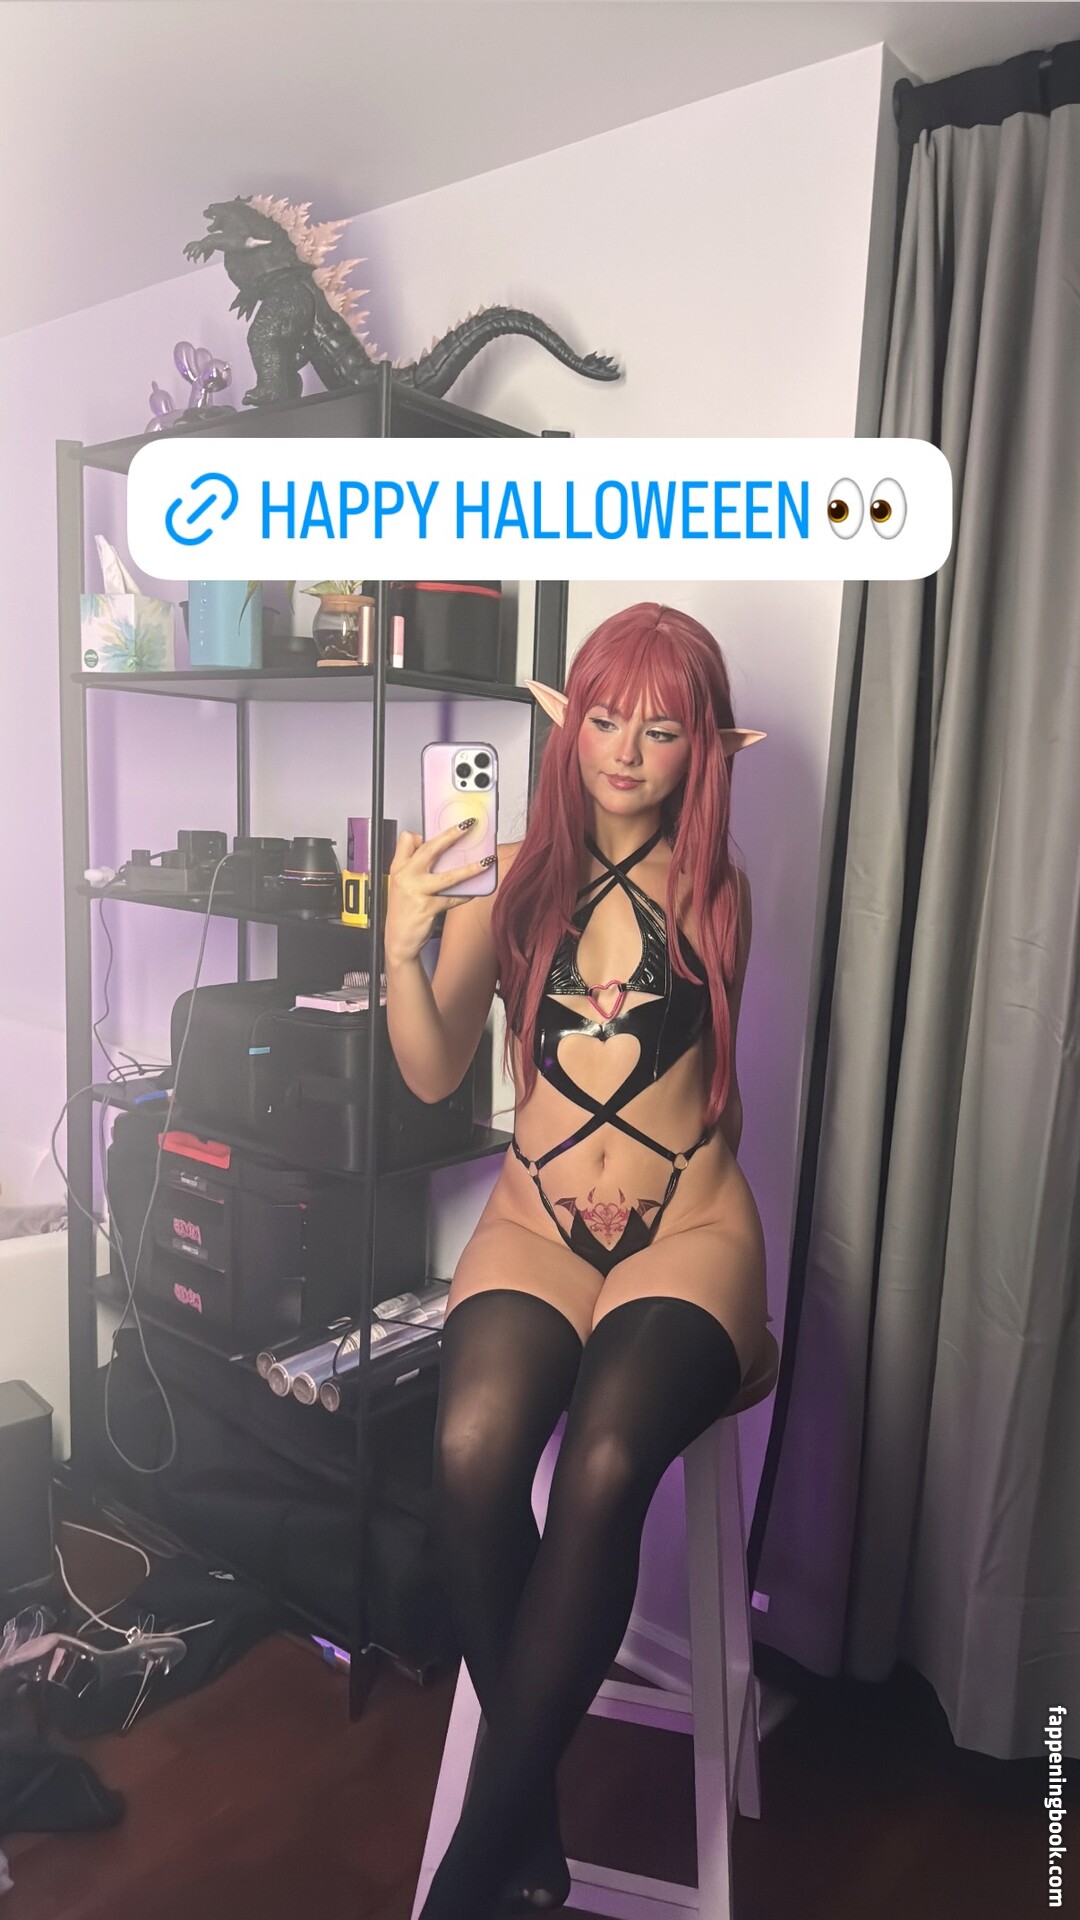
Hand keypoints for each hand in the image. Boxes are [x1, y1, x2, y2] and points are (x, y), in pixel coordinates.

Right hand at [384, 823, 492, 965]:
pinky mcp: (427, 907)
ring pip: (447, 876)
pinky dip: (465, 895)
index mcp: (398, 868)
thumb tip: (434, 849)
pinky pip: (452, 898)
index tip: (437, 827)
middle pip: (429, 849)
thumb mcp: (401, 885)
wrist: (398, 941)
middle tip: (468, 825)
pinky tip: (474, 892)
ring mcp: (416, 892)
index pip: (406, 840)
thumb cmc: (403, 912)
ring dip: (470, 868)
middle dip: (451, 835)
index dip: (423, 832)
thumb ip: (414, 866)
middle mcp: (405, 876)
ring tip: (486, 861)